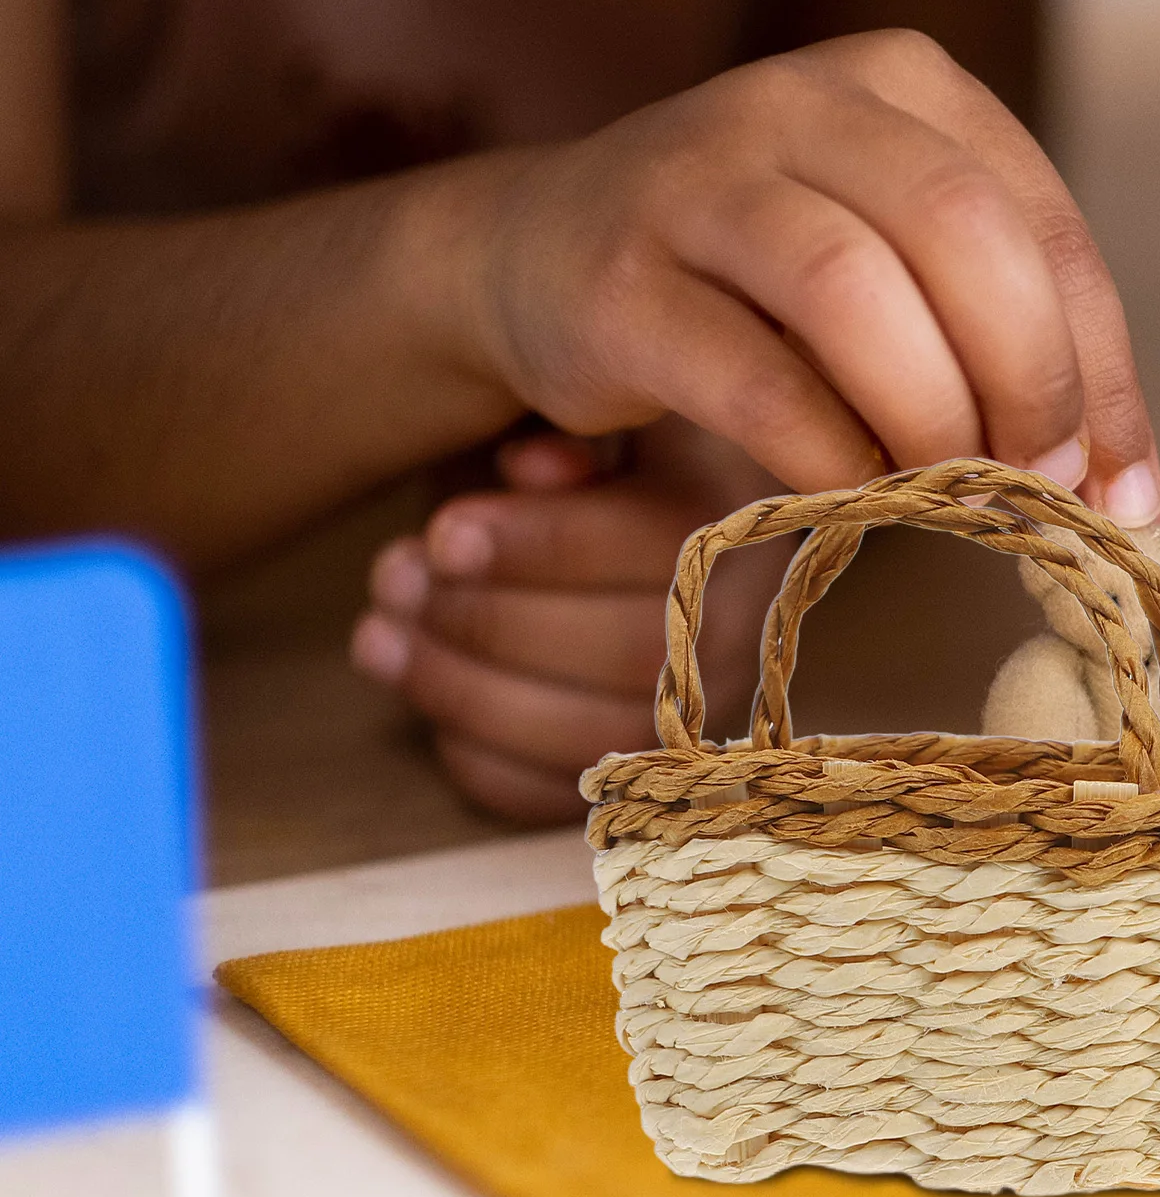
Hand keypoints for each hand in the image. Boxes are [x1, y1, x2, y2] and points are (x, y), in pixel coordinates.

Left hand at [349, 420, 787, 821]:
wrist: (600, 502)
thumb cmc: (583, 438)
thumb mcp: (581, 401)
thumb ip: (569, 418)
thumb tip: (533, 470)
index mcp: (741, 508)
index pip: (664, 547)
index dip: (545, 548)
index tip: (444, 532)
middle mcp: (745, 620)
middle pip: (632, 656)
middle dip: (490, 623)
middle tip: (394, 575)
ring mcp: (700, 705)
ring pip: (596, 736)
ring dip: (465, 691)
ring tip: (378, 634)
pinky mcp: (640, 765)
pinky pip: (566, 795)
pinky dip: (482, 759)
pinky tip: (423, 701)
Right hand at [446, 28, 1159, 525]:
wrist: (542, 256)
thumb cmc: (750, 285)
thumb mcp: (892, 277)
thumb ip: (1002, 350)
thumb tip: (1133, 496)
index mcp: (898, 85)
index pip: (1041, 222)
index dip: (1100, 366)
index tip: (1118, 486)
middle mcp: (799, 103)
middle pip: (961, 232)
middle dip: (1028, 380)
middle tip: (1040, 487)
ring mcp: (697, 181)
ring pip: (853, 291)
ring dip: (931, 414)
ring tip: (953, 494)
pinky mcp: (621, 281)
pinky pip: (756, 379)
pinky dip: (830, 457)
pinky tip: (857, 501)